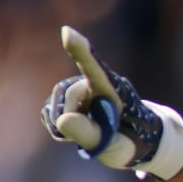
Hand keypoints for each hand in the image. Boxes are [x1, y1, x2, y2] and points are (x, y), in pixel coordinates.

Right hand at [40, 27, 182, 179]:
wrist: (134, 140)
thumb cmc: (131, 143)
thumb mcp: (116, 148)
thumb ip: (91, 135)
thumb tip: (62, 120)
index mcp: (114, 89)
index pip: (96, 69)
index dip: (81, 51)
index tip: (67, 33)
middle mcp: (94, 81)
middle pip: (69, 95)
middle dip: (77, 121)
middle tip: (102, 136)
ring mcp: (76, 88)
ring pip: (54, 107)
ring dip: (67, 127)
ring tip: (91, 131)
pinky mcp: (64, 98)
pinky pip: (48, 114)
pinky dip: (59, 128)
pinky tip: (78, 129)